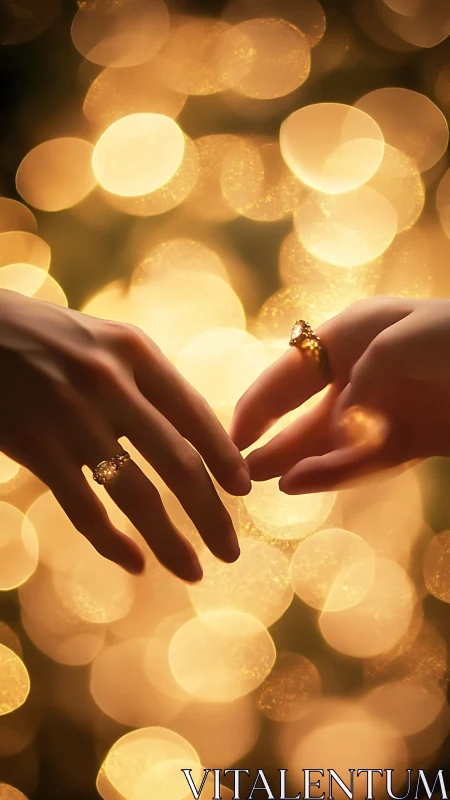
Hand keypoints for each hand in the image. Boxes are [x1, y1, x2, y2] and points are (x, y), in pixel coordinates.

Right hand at [0, 289, 250, 579]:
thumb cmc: (44, 336)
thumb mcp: (103, 340)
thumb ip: (146, 379)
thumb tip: (194, 435)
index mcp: (134, 351)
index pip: (195, 415)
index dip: (226, 458)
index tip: (245, 490)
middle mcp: (110, 382)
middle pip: (178, 463)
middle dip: (212, 514)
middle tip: (232, 551)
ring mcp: (71, 417)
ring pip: (136, 495)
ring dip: (170, 540)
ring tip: (194, 571)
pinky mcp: (36, 447)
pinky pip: (84, 508)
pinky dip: (111, 542)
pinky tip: (134, 562)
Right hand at [231, 297, 449, 492]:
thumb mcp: (401, 344)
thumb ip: (358, 386)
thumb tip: (336, 430)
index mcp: (357, 332)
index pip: (294, 369)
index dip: (260, 399)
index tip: (231, 430)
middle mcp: (366, 370)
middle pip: (307, 409)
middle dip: (273, 436)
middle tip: (237, 466)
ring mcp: (390, 408)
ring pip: (332, 440)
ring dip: (298, 458)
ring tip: (262, 481)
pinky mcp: (414, 439)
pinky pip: (366, 459)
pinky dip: (335, 470)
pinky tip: (303, 482)